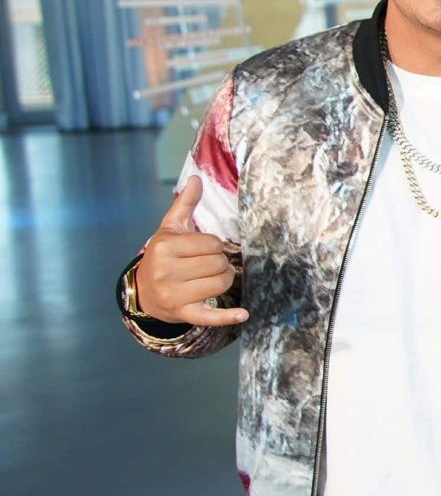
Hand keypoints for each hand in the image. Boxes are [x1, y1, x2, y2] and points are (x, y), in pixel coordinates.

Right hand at [136, 176, 246, 326]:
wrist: (143, 291)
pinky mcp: (182, 313)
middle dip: (220, 263)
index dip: (214, 246)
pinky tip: (243, 314)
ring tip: (211, 277)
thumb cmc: (163, 255)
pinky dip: (227, 317)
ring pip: (220, 284)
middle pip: (218, 264)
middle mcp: (166, 271)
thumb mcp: (170, 229)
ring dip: (224, 280)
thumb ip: (184, 204)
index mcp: (165, 247)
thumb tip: (196, 178)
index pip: (212, 244)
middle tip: (207, 264)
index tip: (202, 250)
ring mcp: (173, 294)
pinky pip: (209, 316)